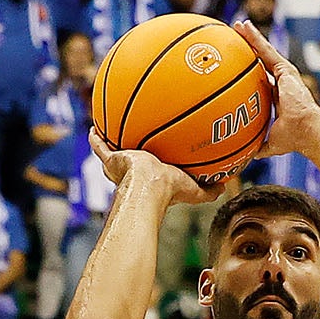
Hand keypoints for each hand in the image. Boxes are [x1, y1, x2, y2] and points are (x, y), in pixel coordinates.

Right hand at [91, 132, 216, 205]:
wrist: (148, 186)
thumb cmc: (170, 191)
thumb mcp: (195, 190)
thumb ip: (209, 189)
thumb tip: (225, 186)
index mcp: (153, 178)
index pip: (153, 169)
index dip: (155, 162)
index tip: (158, 152)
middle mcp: (134, 173)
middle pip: (132, 158)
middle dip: (132, 150)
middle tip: (135, 136)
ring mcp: (121, 165)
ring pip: (115, 152)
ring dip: (113, 141)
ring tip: (111, 129)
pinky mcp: (111, 159)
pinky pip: (100, 146)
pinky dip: (97, 138)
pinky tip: (95, 127)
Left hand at [233, 19, 319, 163]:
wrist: (308, 132)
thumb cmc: (294, 140)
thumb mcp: (272, 143)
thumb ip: (260, 145)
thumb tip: (249, 156)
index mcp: (279, 96)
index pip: (262, 80)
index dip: (251, 73)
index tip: (240, 67)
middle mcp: (282, 82)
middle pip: (261, 61)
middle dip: (249, 49)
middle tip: (235, 38)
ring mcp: (284, 74)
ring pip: (263, 51)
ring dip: (251, 38)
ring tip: (238, 26)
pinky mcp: (285, 70)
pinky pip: (266, 50)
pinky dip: (255, 39)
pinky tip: (245, 28)